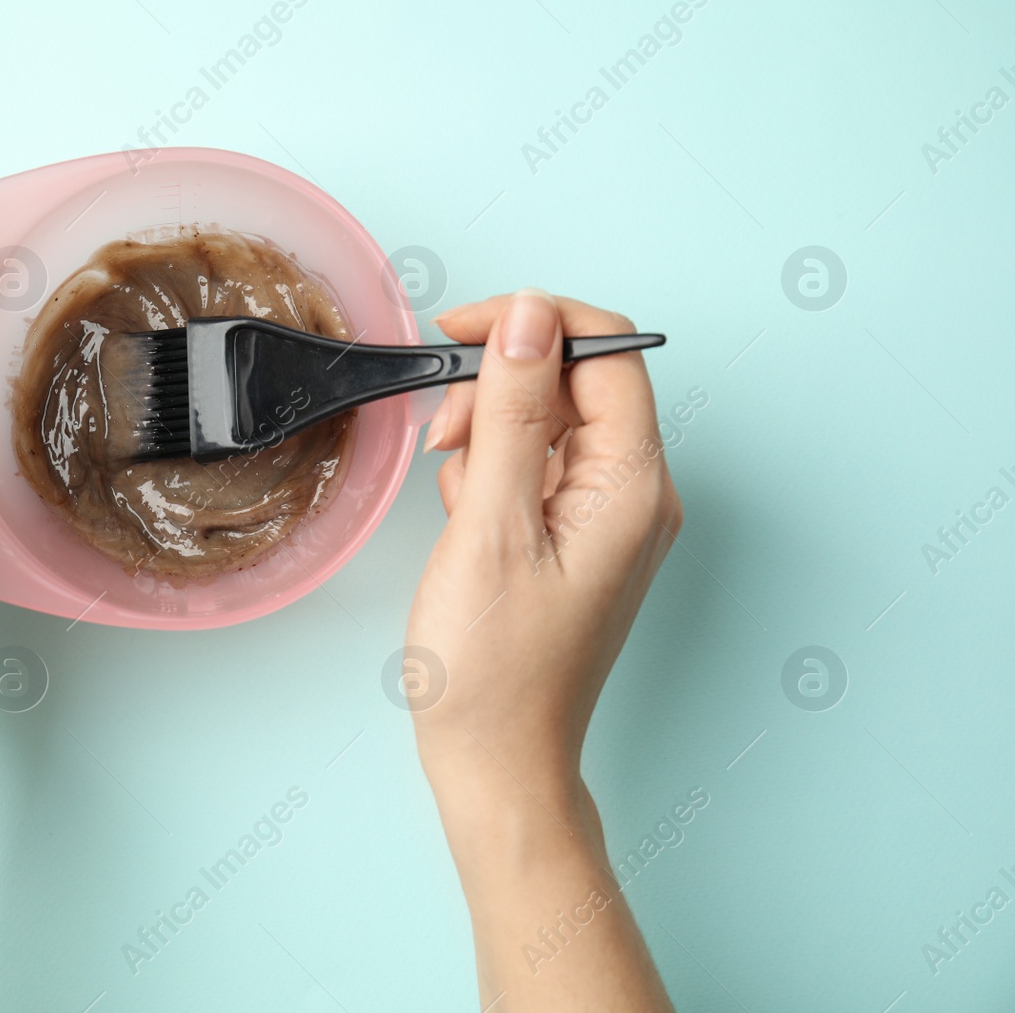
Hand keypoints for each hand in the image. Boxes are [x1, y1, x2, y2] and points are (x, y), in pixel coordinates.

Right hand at [409, 288, 680, 787]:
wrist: (495, 763)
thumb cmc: (492, 669)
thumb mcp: (492, 526)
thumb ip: (514, 414)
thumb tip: (530, 317)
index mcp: (634, 486)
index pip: (605, 352)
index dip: (533, 324)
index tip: (461, 331)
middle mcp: (636, 496)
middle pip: (575, 384)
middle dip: (501, 390)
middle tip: (444, 434)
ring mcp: (607, 520)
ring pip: (549, 425)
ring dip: (489, 436)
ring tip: (455, 497)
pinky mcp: (575, 540)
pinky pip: (537, 470)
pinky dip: (492, 477)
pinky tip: (466, 523)